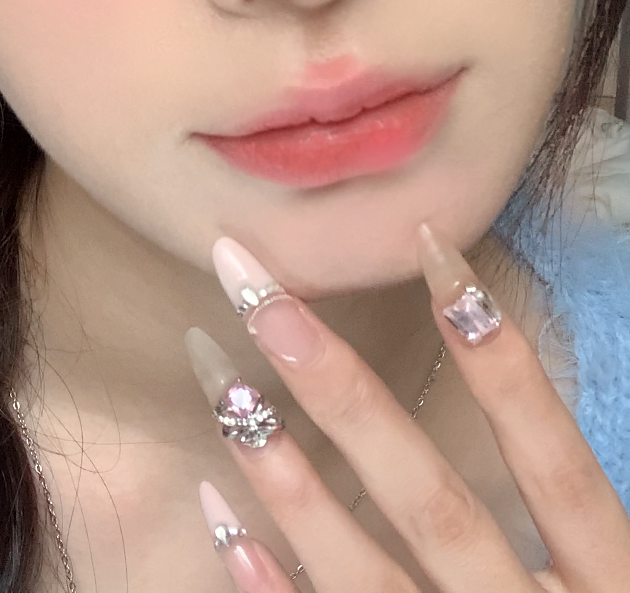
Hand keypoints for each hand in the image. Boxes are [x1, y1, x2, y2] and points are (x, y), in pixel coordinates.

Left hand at [186, 225, 629, 592]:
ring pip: (370, 576)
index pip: (553, 459)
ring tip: (217, 378)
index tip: (432, 248)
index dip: (500, 359)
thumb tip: (478, 357)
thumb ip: (561, 514)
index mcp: (611, 585)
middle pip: (435, 501)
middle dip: (342, 391)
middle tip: (260, 294)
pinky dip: (274, 587)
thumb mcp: (608, 584)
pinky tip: (217, 517)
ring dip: (286, 476)